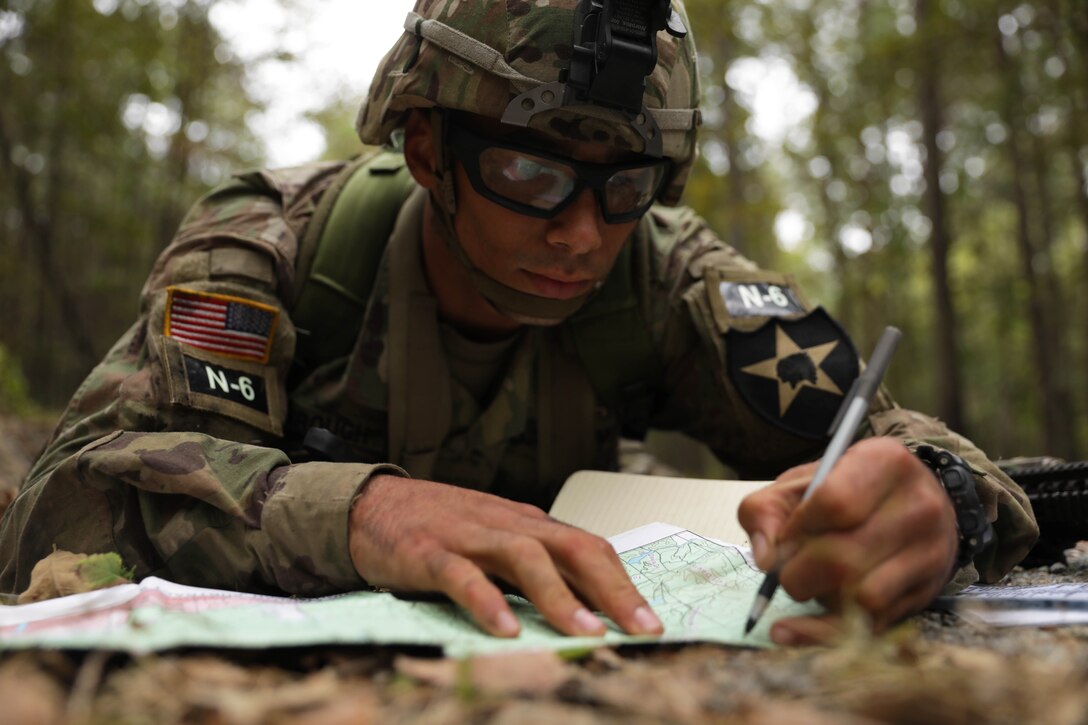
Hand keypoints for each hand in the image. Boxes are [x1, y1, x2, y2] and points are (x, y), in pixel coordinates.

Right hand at [347, 474, 663, 637]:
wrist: (372, 504)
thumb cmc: (441, 528)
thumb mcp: (497, 542)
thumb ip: (534, 569)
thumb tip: (586, 608)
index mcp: (529, 525)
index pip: (588, 548)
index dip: (623, 584)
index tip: (651, 622)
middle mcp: (507, 525)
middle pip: (571, 549)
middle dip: (611, 590)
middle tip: (640, 629)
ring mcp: (468, 536)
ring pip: (524, 558)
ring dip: (559, 596)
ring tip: (586, 633)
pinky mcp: (427, 552)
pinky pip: (461, 576)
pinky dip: (486, 602)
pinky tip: (505, 631)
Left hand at [738, 437, 957, 644]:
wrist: (911, 504)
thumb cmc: (845, 490)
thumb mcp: (799, 484)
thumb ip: (766, 510)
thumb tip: (765, 558)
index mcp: (884, 463)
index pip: (834, 503)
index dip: (797, 528)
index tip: (784, 537)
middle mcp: (917, 507)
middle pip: (842, 558)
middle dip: (798, 573)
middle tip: (788, 569)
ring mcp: (929, 552)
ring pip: (861, 596)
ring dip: (820, 598)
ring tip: (812, 583)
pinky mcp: (927, 592)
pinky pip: (873, 625)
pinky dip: (824, 632)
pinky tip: (792, 629)